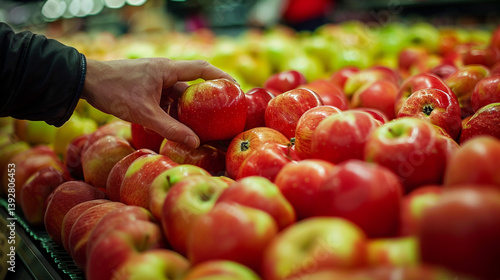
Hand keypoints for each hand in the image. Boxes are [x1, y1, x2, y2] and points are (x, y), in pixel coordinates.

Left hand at [81, 58, 233, 147]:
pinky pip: (165, 98)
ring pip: (177, 94)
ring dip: (185, 109)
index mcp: (168, 70)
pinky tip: (173, 126)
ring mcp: (155, 78)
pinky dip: (171, 111)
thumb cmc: (115, 91)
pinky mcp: (146, 86)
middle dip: (204, 100)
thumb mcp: (144, 113)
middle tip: (219, 114)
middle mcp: (164, 71)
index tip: (235, 87)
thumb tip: (195, 143)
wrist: (86, 81)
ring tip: (197, 126)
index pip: (202, 69)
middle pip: (191, 85)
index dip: (221, 77)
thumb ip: (170, 128)